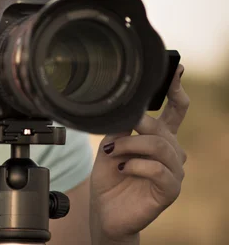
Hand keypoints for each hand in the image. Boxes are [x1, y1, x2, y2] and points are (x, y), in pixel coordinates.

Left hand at [89, 64, 188, 243]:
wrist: (105, 211)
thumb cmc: (110, 178)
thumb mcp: (111, 146)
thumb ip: (122, 128)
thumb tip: (127, 111)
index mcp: (159, 138)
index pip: (175, 111)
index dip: (176, 91)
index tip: (175, 70)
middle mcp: (171, 153)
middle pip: (163, 127)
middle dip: (138, 126)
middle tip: (114, 137)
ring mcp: (173, 172)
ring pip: (160, 146)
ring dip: (131, 146)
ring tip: (112, 154)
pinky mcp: (170, 191)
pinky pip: (159, 170)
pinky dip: (137, 166)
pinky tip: (123, 168)